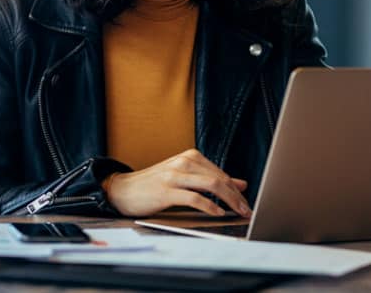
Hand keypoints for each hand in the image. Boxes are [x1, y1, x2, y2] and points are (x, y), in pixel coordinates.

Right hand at [104, 149, 250, 217]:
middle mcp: (184, 162)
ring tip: (237, 212)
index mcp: (190, 157)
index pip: (221, 173)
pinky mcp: (166, 191)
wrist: (123, 189)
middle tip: (247, 210)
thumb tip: (240, 184)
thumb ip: (211, 179)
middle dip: (237, 196)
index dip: (237, 189)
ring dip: (229, 200)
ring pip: (211, 185)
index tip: (246, 202)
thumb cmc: (155, 185)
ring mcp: (175, 175)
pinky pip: (194, 198)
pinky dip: (209, 206)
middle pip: (220, 178)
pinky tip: (217, 213)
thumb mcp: (185, 178)